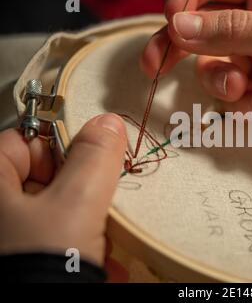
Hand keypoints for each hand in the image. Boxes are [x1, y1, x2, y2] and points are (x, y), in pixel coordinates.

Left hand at [0, 114, 125, 265]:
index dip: (61, 144)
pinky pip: (63, 240)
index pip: (23, 142)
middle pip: (47, 179)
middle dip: (85, 189)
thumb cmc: (43, 261)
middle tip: (107, 198)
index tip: (94, 157)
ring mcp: (17, 238)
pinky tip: (104, 261)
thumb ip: (94, 159)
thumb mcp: (76, 204)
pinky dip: (84, 247)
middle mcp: (2, 211)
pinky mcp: (34, 260)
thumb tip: (108, 122)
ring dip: (90, 221)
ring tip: (107, 235)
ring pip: (61, 212)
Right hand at [142, 0, 251, 173]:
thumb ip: (239, 33)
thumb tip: (178, 26)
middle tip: (154, 66)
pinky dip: (245, 105)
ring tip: (246, 92)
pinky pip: (237, 99)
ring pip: (216, 68)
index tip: (173, 22)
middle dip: (178, 45)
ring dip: (222, 82)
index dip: (186, 0)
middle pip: (204, 28)